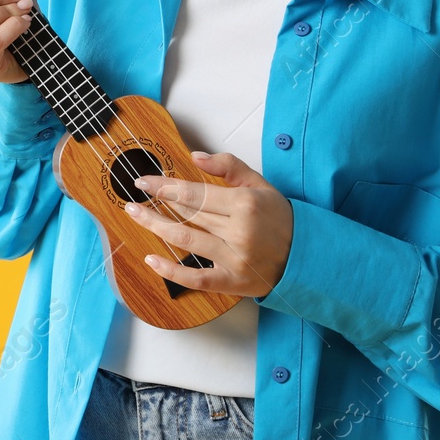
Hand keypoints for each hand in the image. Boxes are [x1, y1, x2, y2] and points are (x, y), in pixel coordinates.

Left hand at [125, 151, 294, 298]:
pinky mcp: (233, 282)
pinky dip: (171, 271)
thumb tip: (194, 157)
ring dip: (156, 227)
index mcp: (244, 204)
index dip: (165, 187)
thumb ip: (227, 166)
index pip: (195, 193)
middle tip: (133, 199)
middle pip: (187, 215)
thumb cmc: (280, 217)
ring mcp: (234, 259)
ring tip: (136, 216)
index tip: (144, 182)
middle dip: (156, 205)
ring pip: (186, 242)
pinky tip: (151, 259)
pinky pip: (196, 279)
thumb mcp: (259, 184)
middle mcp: (238, 232)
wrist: (306, 255)